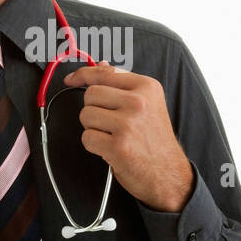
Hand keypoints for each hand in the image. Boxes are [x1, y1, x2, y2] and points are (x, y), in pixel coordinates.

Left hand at [63, 61, 192, 212]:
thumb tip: (100, 66)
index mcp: (147, 87)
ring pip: (86, 115)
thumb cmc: (155, 141)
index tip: (72, 79)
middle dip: (94, 109)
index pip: (104, 73)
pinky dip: (94, 146)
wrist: (168, 174)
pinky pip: (87, 137)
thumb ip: (123, 85)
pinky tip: (111, 149)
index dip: (83, 75)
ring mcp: (128, 123)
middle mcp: (139, 102)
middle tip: (111, 123)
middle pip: (91, 94)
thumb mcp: (148, 105)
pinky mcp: (118, 145)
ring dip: (93, 128)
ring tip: (113, 136)